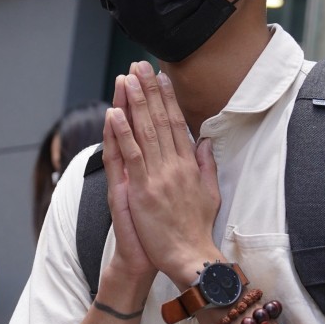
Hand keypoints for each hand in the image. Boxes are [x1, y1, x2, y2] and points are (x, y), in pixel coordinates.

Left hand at [109, 61, 220, 286]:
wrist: (189, 257)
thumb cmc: (195, 229)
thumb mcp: (209, 193)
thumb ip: (206, 165)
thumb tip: (205, 141)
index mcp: (189, 165)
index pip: (176, 123)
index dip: (167, 98)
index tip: (160, 77)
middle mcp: (175, 165)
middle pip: (160, 120)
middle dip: (149, 91)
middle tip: (140, 65)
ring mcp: (159, 175)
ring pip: (145, 131)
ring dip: (135, 103)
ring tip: (126, 79)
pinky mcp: (143, 189)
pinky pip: (131, 155)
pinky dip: (122, 133)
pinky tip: (115, 113)